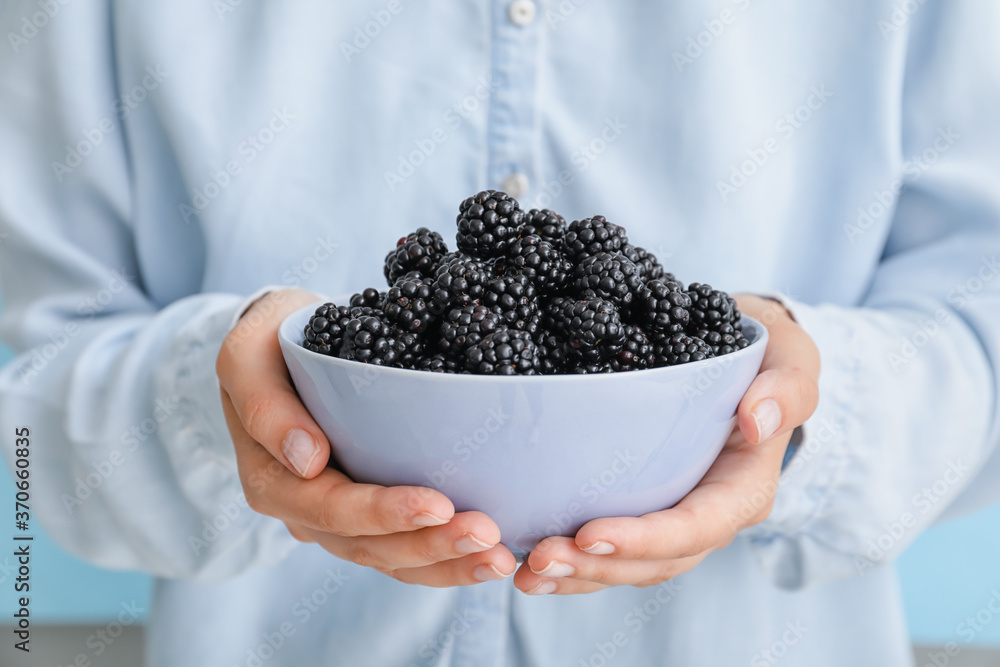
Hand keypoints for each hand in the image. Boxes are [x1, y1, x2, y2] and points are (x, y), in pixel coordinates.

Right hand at [216, 289, 515, 585]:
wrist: (280, 346)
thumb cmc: (267, 343)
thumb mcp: (248, 356)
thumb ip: (265, 405)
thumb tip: (308, 460)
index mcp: (271, 480)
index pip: (330, 509)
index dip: (383, 513)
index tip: (440, 505)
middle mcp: (304, 512)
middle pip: (368, 546)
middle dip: (430, 546)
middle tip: (487, 536)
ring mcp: (337, 520)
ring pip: (392, 559)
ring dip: (447, 563)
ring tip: (498, 559)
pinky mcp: (369, 515)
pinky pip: (405, 550)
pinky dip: (446, 559)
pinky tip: (489, 557)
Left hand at [512, 295, 819, 594]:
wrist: (750, 362)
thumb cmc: (769, 359)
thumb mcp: (792, 359)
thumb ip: (787, 388)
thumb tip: (755, 418)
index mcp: (743, 490)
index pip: (697, 527)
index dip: (645, 539)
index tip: (590, 534)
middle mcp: (709, 516)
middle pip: (655, 561)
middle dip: (597, 566)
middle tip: (539, 559)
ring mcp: (675, 519)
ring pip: (629, 565)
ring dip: (577, 575)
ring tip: (525, 573)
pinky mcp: (646, 510)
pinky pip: (612, 549)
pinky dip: (574, 561)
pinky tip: (528, 563)